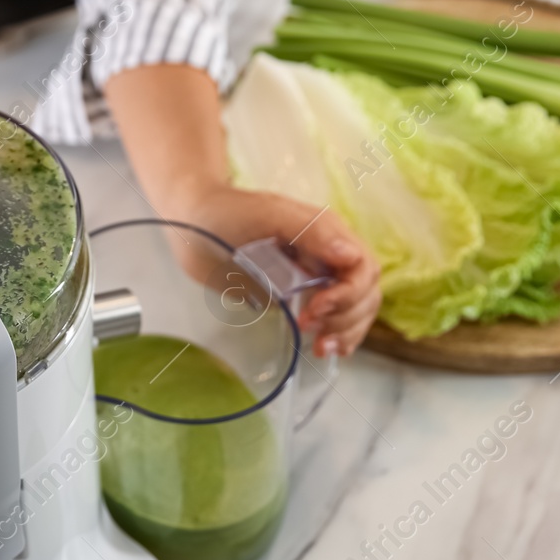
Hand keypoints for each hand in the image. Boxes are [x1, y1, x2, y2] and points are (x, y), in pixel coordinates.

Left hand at [170, 184, 381, 357]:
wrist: (195, 222)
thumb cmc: (229, 211)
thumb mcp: (270, 214)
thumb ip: (312, 232)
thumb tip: (351, 257)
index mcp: (329, 233)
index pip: (362, 269)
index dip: (348, 294)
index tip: (315, 309)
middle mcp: (329, 256)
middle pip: (365, 293)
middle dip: (348, 317)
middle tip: (314, 333)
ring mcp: (316, 277)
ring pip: (356, 309)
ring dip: (347, 331)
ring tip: (321, 347)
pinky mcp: (300, 296)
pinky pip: (335, 318)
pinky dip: (338, 335)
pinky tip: (324, 348)